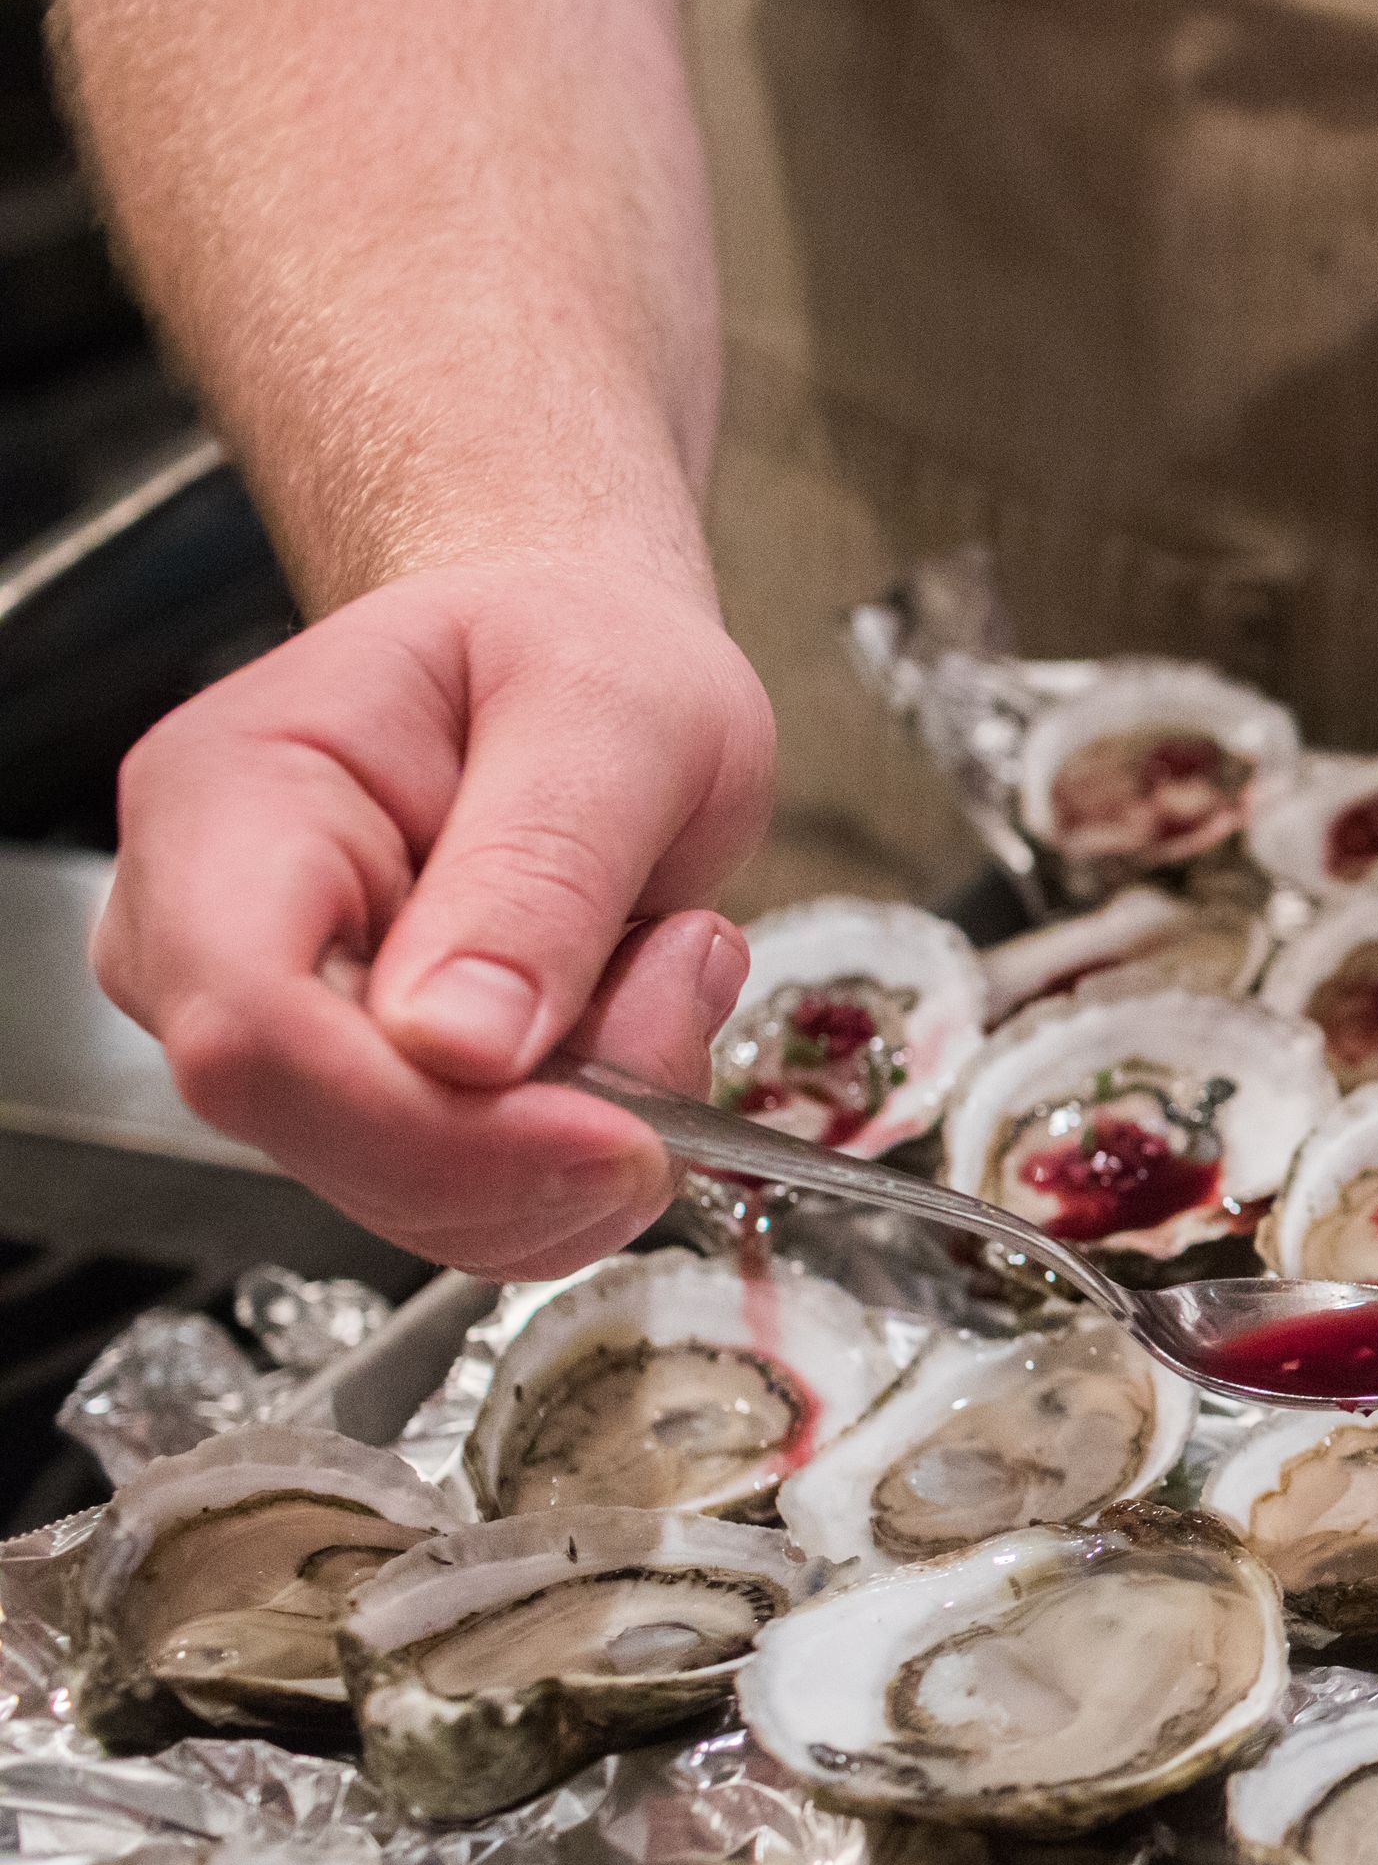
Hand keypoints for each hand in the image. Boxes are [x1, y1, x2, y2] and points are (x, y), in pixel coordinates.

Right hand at [91, 556, 775, 1276]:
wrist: (582, 664)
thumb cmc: (581, 656)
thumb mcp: (615, 714)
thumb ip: (543, 871)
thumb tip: (459, 1046)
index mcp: (234, 799)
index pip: (252, 1029)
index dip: (429, 1125)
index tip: (613, 1128)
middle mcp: (210, 933)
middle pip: (330, 1139)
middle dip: (545, 1131)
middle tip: (679, 980)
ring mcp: (277, 1033)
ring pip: (422, 1200)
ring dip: (592, 1132)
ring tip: (661, 961)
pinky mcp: (363, 1104)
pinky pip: (479, 1207)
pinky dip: (593, 1153)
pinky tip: (632, 1019)